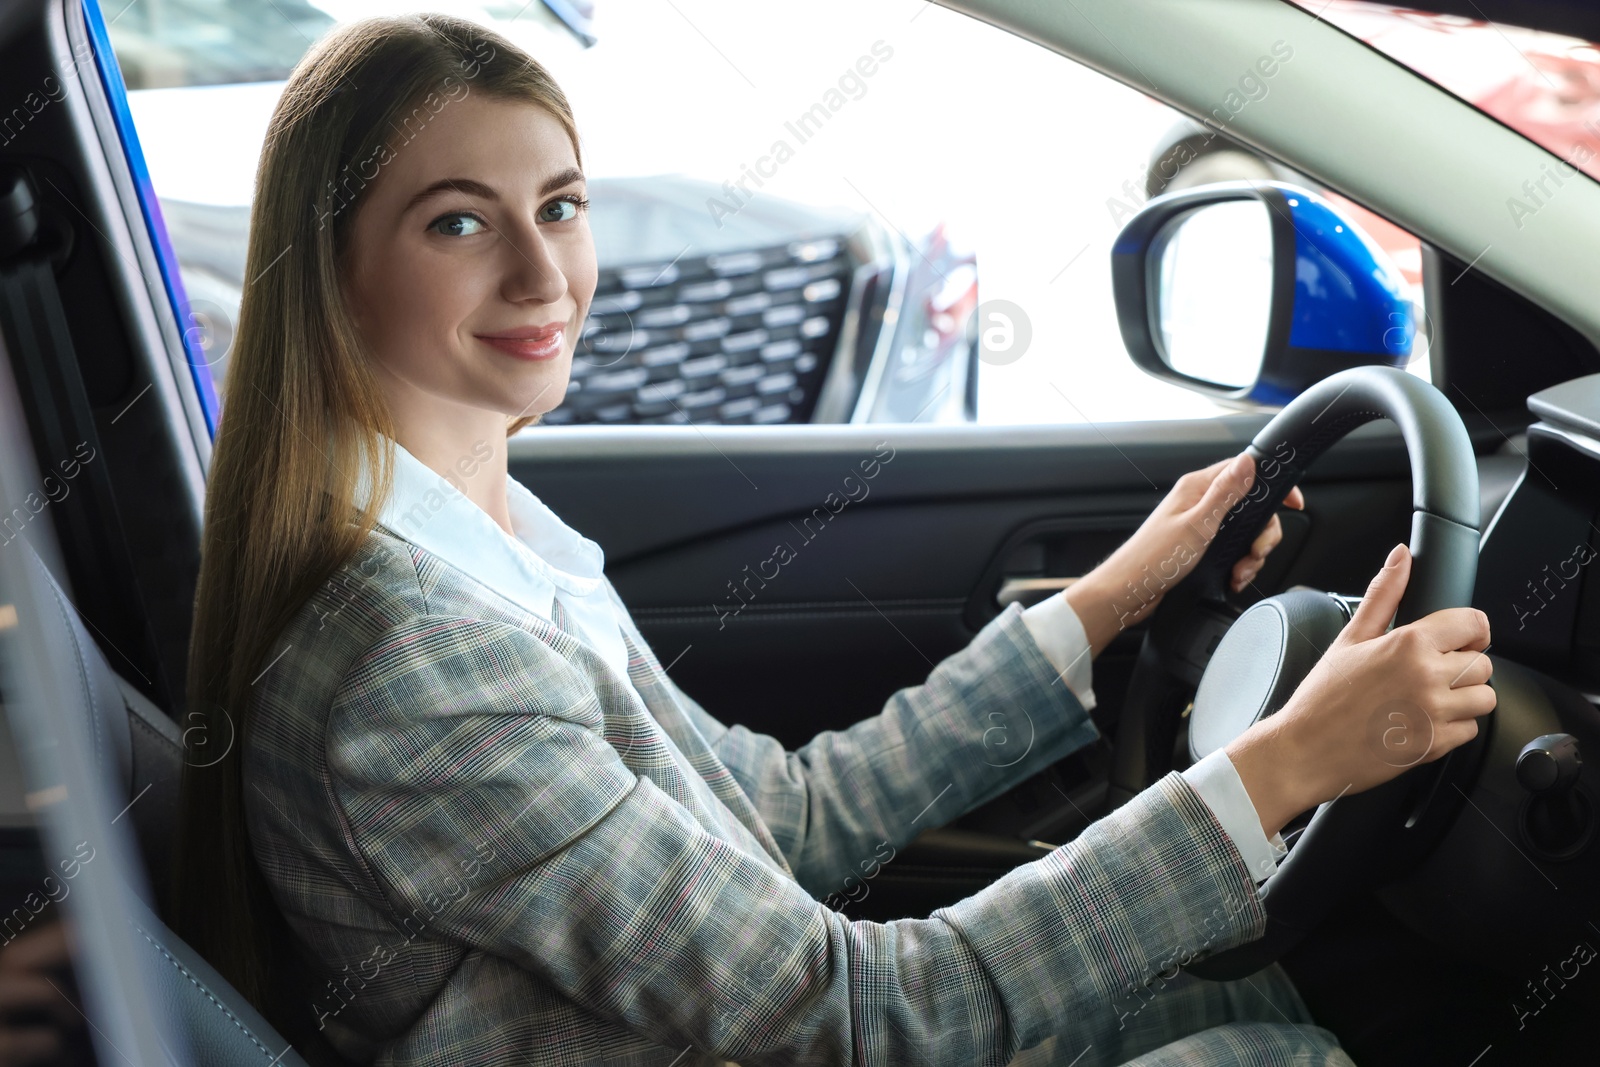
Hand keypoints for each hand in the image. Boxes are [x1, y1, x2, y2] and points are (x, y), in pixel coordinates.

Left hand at [1064, 451, 1304, 655]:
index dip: (1273, 486)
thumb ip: (1225, 493)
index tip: (1293, 503)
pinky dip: (1239, 566)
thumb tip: (1249, 462)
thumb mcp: (1197, 524)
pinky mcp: (1201, 548)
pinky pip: (1233, 551)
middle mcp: (1200, 503)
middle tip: (1255, 552)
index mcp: (1198, 488)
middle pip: (1253, 508)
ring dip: (1251, 556)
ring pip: (1246, 533)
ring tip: (1239, 572)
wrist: (1128, 592)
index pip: (1245, 472)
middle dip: (1262, 534)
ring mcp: (1202, 526)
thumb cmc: (1153, 559)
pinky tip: (1232, 578)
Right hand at [1224, 543, 1495, 838]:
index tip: (1458, 641)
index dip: (1470, 632)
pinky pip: (1470, 730)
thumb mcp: (1350, 638)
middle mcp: (1427, 676)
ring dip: (1463, 699)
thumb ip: (1383, 594)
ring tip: (1427, 700)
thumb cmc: (1324, 696)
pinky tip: (1420, 723)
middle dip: (1461, 668)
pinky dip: (1452, 728)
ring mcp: (1435, 713)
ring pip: (1484, 698)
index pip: (1475, 624)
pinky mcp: (1438, 745)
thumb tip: (1400, 556)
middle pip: (1483, 663)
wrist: (1307, 749)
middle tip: (1427, 675)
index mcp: (1409, 644)